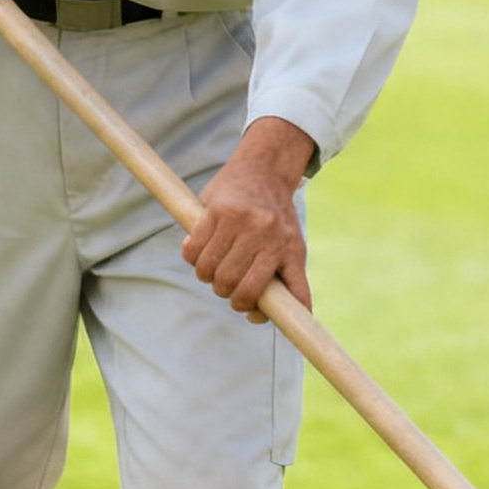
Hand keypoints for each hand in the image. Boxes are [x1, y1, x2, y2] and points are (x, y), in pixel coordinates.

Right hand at [183, 118, 316, 321]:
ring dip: (205, 276)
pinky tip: (201, 253)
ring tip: (213, 269)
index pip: (253, 290)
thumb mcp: (295, 250)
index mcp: (281, 247)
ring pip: (207, 268)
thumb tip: (297, 317)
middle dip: (223, 291)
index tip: (243, 306)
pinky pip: (192, 248)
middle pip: (227, 282)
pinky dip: (192, 257)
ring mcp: (235, 220)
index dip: (243, 305)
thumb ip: (295, 284)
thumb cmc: (279, 221)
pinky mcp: (214, 209)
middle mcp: (259, 233)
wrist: (264, 171)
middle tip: (226, 285)